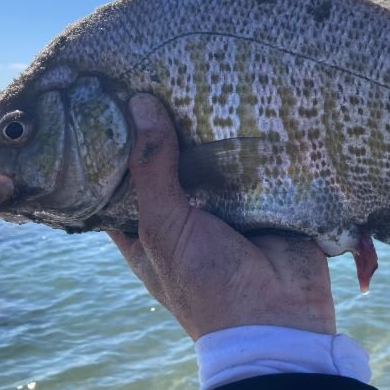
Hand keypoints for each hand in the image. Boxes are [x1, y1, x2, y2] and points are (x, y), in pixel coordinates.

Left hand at [107, 94, 335, 340]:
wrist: (281, 318)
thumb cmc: (207, 282)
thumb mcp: (164, 228)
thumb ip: (152, 169)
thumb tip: (140, 105)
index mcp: (148, 227)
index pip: (121, 179)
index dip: (114, 144)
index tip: (108, 96)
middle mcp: (185, 212)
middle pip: (170, 159)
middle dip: (168, 124)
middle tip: (158, 71)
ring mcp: (227, 203)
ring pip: (214, 155)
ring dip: (212, 125)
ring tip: (202, 72)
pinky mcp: (265, 197)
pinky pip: (255, 159)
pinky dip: (251, 135)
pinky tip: (245, 95)